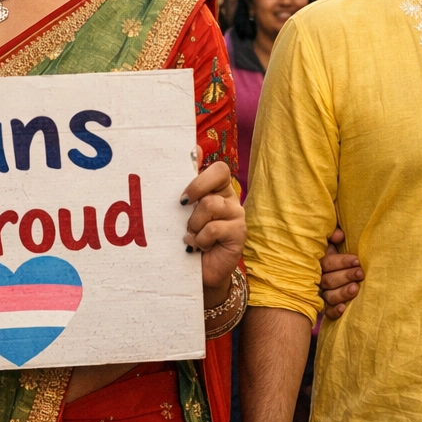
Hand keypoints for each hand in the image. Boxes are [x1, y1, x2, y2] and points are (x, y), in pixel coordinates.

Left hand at [182, 158, 244, 293]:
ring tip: (190, 235)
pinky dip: (199, 239)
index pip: (219, 169)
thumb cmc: (189, 239)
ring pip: (211, 204)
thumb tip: (194, 149)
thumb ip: (186, 187)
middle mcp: (230, 199)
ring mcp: (237, 215)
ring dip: (193, 223)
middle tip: (182, 206)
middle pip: (219, 175)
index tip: (183, 195)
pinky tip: (196, 247)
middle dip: (196, 188)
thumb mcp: (183, 213)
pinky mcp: (239, 233)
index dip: (200, 175)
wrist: (199, 272)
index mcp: (217, 190)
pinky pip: (213, 229)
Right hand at [320, 231, 362, 320]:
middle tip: (360, 274)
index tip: (357, 260)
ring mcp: (323, 294)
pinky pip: (328, 312)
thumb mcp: (335, 243)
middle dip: (346, 276)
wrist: (341, 270)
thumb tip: (339, 236)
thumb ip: (334, 236)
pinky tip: (344, 308)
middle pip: (329, 280)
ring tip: (356, 289)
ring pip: (329, 296)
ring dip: (342, 293)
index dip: (342, 262)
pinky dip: (335, 311)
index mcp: (320, 263)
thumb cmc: (340, 254)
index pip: (328, 263)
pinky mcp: (327, 307)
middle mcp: (319, 279)